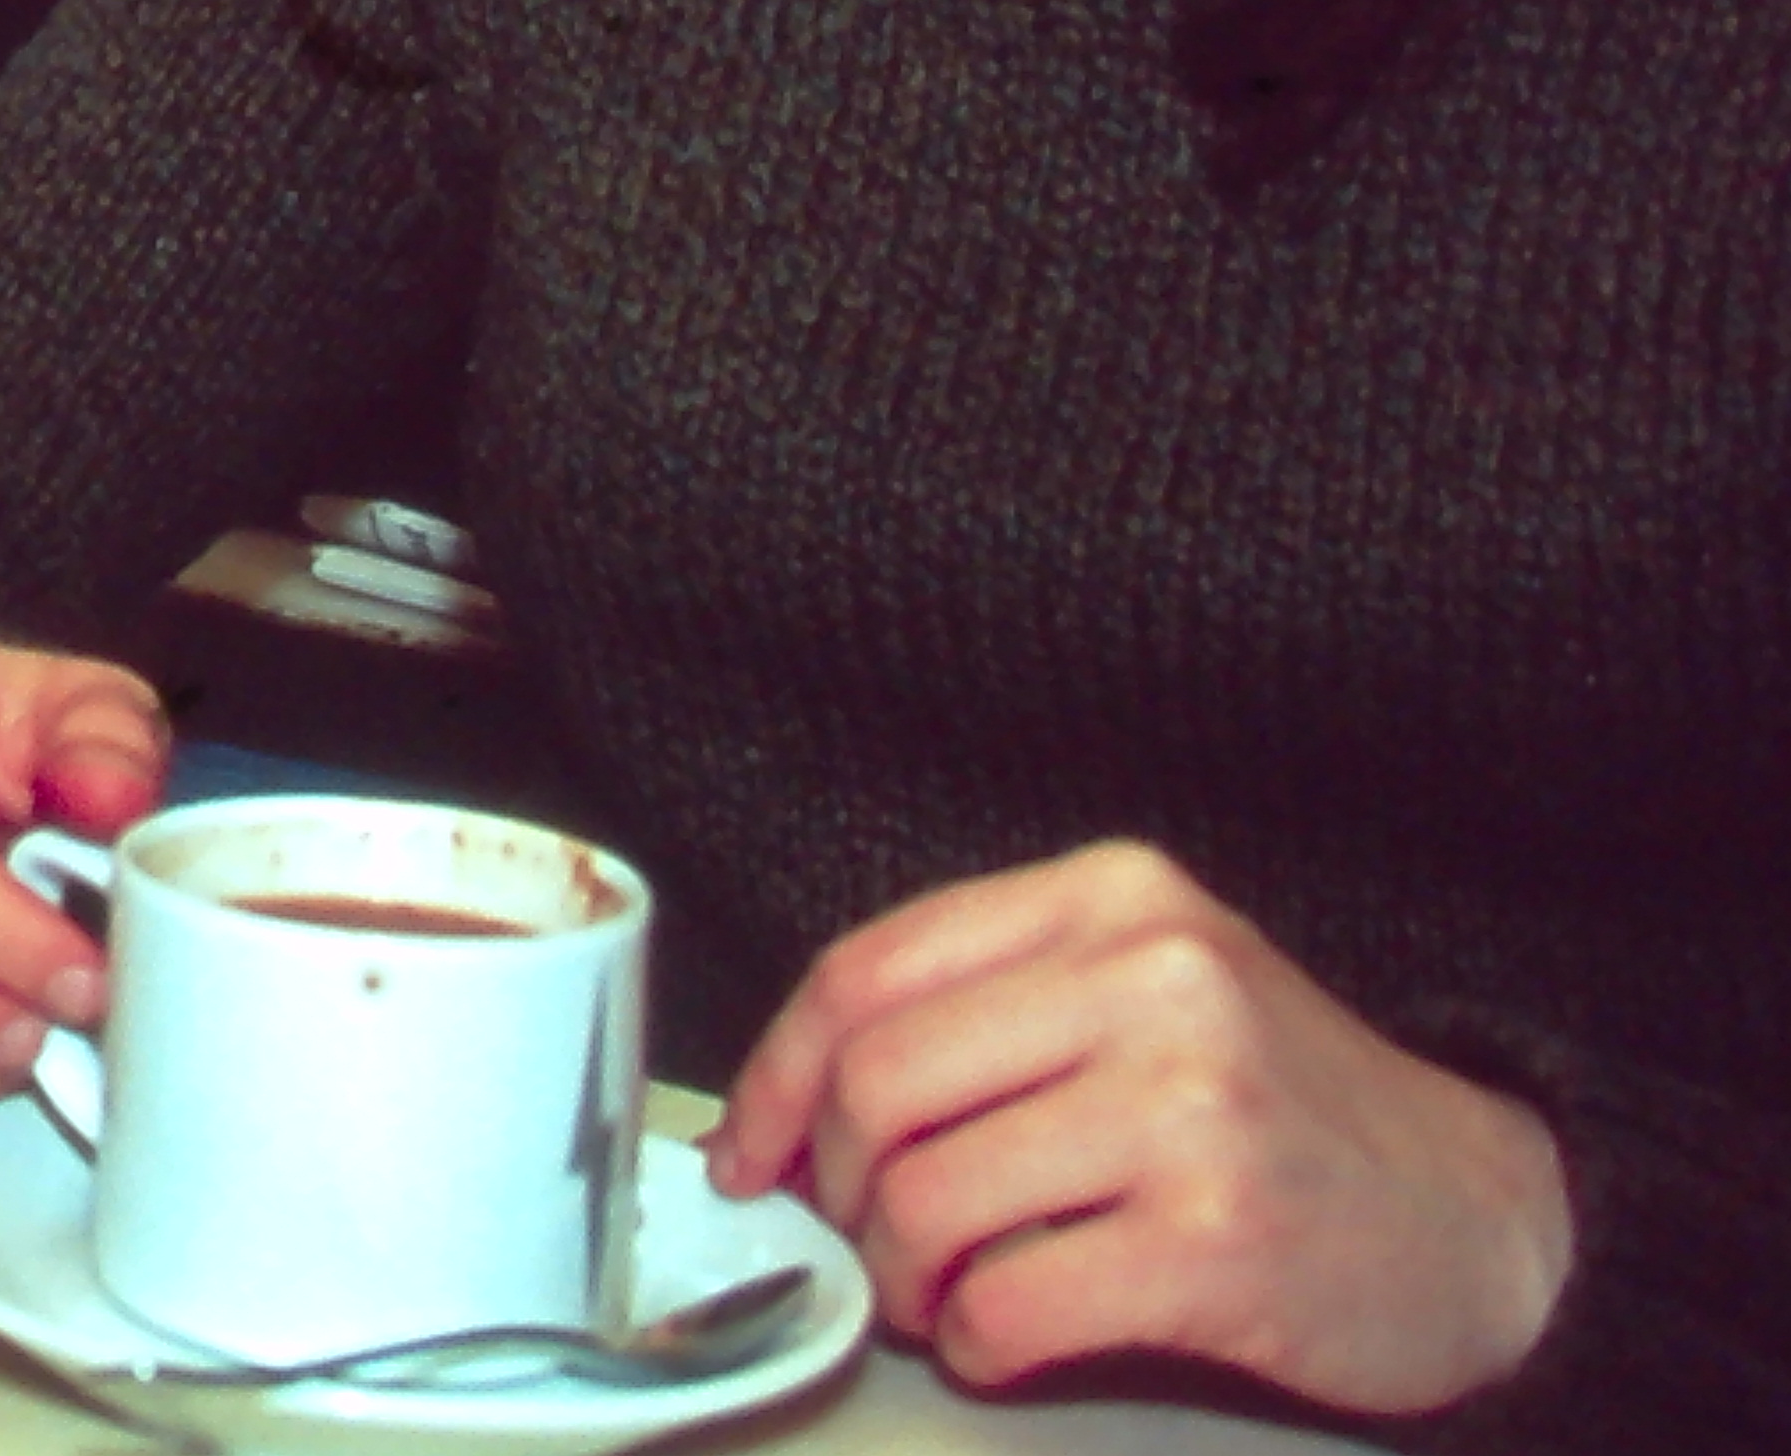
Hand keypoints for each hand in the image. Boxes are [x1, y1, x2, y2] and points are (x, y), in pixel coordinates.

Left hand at [711, 838, 1574, 1416]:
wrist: (1490, 1218)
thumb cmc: (1291, 1112)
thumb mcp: (1156, 990)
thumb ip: (995, 1008)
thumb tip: (796, 1105)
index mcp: (1115, 899)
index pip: (867, 972)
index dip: (777, 1077)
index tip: (751, 1153)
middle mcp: (1153, 982)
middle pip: (882, 1087)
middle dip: (841, 1189)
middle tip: (869, 1242)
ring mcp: (1190, 1111)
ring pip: (930, 1201)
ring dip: (904, 1278)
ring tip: (939, 1299)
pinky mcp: (1218, 1244)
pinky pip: (1010, 1305)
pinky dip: (977, 1342)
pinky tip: (1005, 1340)